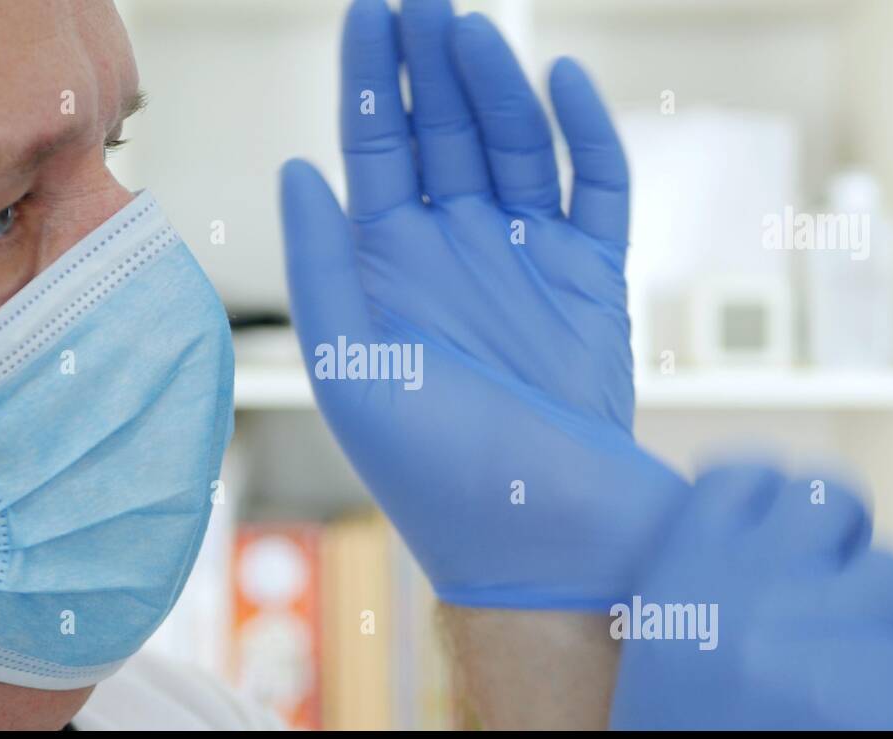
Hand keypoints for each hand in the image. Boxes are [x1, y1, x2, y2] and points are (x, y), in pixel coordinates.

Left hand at [281, 0, 684, 608]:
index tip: (369, 11)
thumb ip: (320, 264)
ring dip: (498, 85)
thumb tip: (296, 169)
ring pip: (515, 146)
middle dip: (432, 65)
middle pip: (443, 133)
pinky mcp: (594, 279)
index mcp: (388, 270)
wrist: (538, 532)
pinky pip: (596, 189)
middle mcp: (454, 253)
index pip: (375, 149)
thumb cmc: (431, 463)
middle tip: (424, 0)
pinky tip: (562, 81)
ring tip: (476, 28)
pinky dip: (586, 135)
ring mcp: (527, 261)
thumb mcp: (347, 363)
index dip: (371, 81)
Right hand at [609, 465, 892, 728]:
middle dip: (840, 536)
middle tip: (833, 582)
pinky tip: (887, 711)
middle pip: (829, 501)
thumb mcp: (664, 648)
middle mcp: (753, 588)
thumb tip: (777, 521)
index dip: (770, 495)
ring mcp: (828, 634)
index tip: (780, 520)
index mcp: (683, 576)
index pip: (743, 478)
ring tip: (845, 674)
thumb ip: (709, 580)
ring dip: (878, 617)